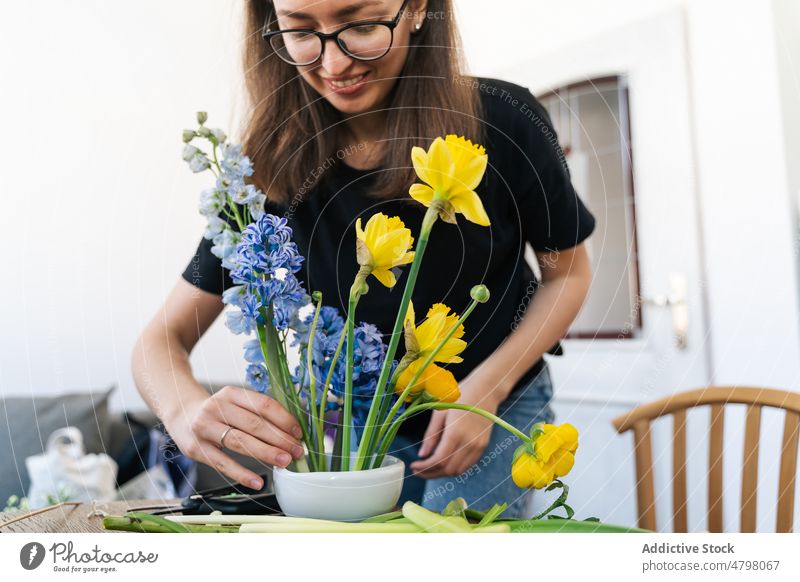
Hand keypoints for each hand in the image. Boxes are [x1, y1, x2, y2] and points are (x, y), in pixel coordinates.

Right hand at [164, 385, 304, 489]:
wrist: (180, 415)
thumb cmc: (217, 412)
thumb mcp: (234, 403)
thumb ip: (258, 413)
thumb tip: (292, 430)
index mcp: (231, 393)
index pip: (262, 405)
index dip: (283, 419)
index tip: (298, 432)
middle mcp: (216, 407)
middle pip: (254, 424)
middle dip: (279, 439)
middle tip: (297, 451)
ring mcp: (204, 427)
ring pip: (240, 442)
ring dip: (265, 453)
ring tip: (284, 462)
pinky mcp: (196, 448)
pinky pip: (222, 463)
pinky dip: (242, 474)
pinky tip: (258, 481)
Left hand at [409, 372, 510, 478]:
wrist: (486, 390)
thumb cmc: (460, 396)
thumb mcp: (440, 412)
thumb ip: (431, 435)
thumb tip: (422, 454)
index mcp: (455, 432)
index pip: (438, 460)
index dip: (424, 467)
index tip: (413, 466)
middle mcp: (469, 442)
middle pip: (448, 469)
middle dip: (430, 473)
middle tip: (418, 470)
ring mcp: (478, 446)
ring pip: (458, 470)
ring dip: (442, 473)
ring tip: (429, 467)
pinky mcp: (483, 446)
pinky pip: (467, 465)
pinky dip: (454, 468)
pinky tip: (444, 462)